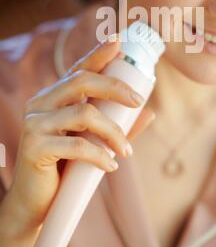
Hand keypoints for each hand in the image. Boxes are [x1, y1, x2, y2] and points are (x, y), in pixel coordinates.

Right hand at [0, 35, 154, 246]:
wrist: (34, 205)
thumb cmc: (64, 169)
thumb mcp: (93, 143)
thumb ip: (119, 127)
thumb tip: (150, 112)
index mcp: (53, 98)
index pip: (78, 70)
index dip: (97, 54)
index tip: (118, 42)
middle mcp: (39, 104)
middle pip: (81, 81)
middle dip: (115, 87)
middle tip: (137, 101)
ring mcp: (34, 124)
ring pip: (84, 113)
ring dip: (113, 132)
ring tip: (127, 151)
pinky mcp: (34, 147)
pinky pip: (76, 145)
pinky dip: (100, 155)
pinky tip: (110, 166)